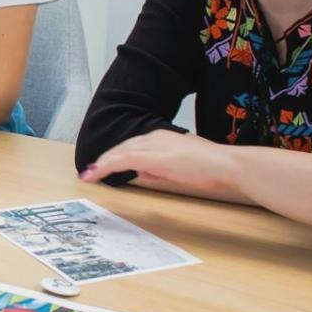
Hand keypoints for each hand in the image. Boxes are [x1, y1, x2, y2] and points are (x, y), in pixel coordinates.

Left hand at [79, 130, 238, 196]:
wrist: (223, 164)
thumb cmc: (207, 168)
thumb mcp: (177, 168)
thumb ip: (158, 169)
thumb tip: (141, 172)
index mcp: (162, 138)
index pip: (132, 145)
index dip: (115, 155)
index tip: (103, 164)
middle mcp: (155, 137)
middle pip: (123, 147)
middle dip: (105, 159)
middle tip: (89, 171)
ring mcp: (153, 145)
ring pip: (120, 153)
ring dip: (102, 163)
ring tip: (88, 174)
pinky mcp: (152, 156)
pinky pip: (122, 160)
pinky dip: (106, 166)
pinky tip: (95, 173)